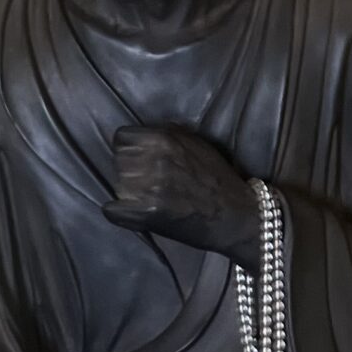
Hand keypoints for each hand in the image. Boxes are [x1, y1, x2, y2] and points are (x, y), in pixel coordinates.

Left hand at [101, 125, 261, 269]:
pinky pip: (112, 210)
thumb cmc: (219, 179)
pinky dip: (120, 214)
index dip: (129, 150)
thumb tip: (142, 135)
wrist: (238, 215)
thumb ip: (168, 136)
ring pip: (117, 186)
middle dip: (130, 172)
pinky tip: (136, 215)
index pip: (122, 138)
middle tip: (149, 184)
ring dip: (128, 193)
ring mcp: (149, 186)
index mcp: (164, 137)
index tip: (139, 161)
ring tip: (151, 199)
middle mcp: (154, 158)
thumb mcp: (196, 143)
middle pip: (118, 162)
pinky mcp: (147, 212)